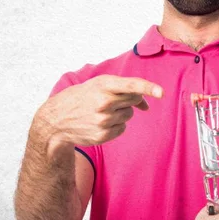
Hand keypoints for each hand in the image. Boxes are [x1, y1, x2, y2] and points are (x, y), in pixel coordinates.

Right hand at [35, 75, 163, 147]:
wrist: (57, 119)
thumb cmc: (83, 97)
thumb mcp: (98, 85)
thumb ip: (124, 89)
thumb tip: (146, 105)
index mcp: (103, 85)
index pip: (131, 85)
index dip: (148, 88)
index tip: (161, 93)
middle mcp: (104, 102)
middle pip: (134, 99)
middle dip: (128, 99)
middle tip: (111, 99)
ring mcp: (103, 120)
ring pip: (129, 114)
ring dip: (120, 112)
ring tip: (101, 111)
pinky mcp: (103, 134)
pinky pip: (123, 127)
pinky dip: (116, 124)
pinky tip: (100, 122)